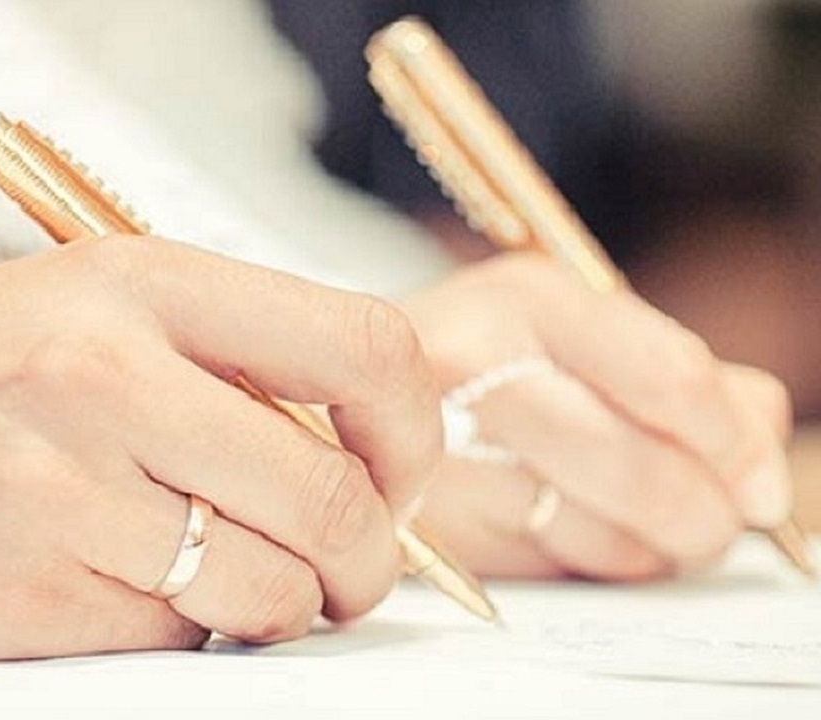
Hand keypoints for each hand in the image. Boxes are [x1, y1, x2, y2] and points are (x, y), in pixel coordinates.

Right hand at [0, 237, 441, 658]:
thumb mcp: (83, 306)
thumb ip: (220, 361)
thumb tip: (351, 450)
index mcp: (140, 285)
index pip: (361, 347)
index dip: (411, 429)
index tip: (397, 472)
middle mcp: (114, 380)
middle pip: (332, 496)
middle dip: (368, 556)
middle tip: (348, 570)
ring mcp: (70, 494)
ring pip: (268, 587)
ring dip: (280, 603)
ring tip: (235, 581)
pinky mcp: (32, 599)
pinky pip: (173, 634)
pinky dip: (180, 626)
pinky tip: (124, 586)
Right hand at [400, 255, 791, 580]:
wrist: (336, 388)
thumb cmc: (481, 361)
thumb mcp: (577, 332)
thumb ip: (689, 379)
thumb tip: (759, 462)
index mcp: (526, 298)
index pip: (670, 377)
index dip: (732, 443)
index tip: (756, 481)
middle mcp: (470, 361)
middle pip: (640, 467)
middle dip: (702, 515)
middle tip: (715, 523)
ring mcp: (432, 444)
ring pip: (598, 530)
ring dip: (647, 547)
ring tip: (645, 524)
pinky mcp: (416, 517)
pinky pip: (543, 563)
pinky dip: (583, 559)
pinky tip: (575, 527)